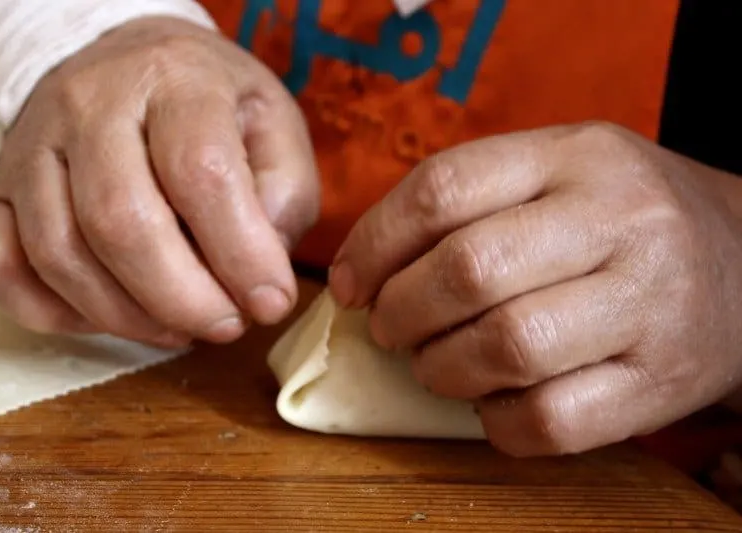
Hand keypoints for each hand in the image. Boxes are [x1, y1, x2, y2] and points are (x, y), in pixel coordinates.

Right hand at [0, 17, 318, 346]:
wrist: (130, 68)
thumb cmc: (212, 108)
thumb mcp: (274, 129)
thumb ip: (283, 197)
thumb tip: (258, 279)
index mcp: (175, 78)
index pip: (201, 172)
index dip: (240, 254)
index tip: (270, 303)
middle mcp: (90, 104)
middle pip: (120, 220)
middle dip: (183, 299)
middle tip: (226, 326)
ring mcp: (32, 147)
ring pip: (60, 254)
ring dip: (129, 316)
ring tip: (182, 327)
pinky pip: (4, 269)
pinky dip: (61, 313)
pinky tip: (116, 314)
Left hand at [330, 122, 741, 455]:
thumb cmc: (617, 220)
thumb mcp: (555, 173)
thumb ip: (466, 204)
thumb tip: (360, 272)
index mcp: (577, 156)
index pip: (443, 189)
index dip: (374, 244)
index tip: (349, 284)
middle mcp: (620, 220)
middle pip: (468, 270)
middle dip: (401, 312)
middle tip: (389, 328)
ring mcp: (648, 304)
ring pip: (506, 348)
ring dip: (440, 368)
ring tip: (434, 363)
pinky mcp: (661, 382)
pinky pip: (550, 419)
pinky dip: (494, 420)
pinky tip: (489, 399)